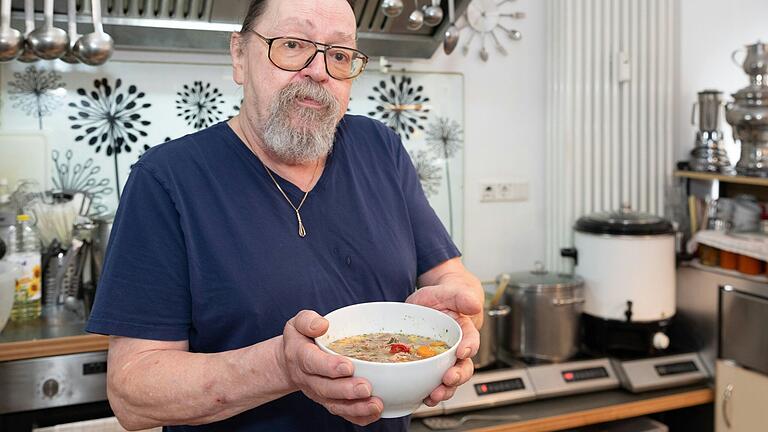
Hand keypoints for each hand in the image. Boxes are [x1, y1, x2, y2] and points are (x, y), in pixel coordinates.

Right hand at [280, 310, 383, 425]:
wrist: (290, 361)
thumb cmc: (301, 338)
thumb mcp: (298, 322)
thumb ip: (308, 320)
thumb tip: (322, 325)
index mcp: (300, 355)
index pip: (312, 362)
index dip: (329, 366)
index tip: (347, 367)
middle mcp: (308, 378)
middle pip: (325, 388)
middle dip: (346, 390)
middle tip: (365, 387)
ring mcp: (318, 393)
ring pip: (334, 404)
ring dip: (355, 407)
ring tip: (375, 405)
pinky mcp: (328, 401)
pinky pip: (342, 413)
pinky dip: (358, 416)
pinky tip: (375, 413)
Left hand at [406, 275, 482, 405]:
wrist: (430, 302)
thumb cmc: (444, 298)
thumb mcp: (451, 292)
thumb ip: (462, 296)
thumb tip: (474, 304)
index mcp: (465, 332)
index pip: (472, 341)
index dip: (469, 347)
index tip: (462, 352)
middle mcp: (457, 350)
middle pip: (463, 368)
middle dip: (457, 376)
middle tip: (447, 380)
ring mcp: (442, 360)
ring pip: (449, 380)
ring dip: (444, 390)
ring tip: (434, 396)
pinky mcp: (428, 365)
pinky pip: (430, 382)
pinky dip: (427, 392)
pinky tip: (421, 397)